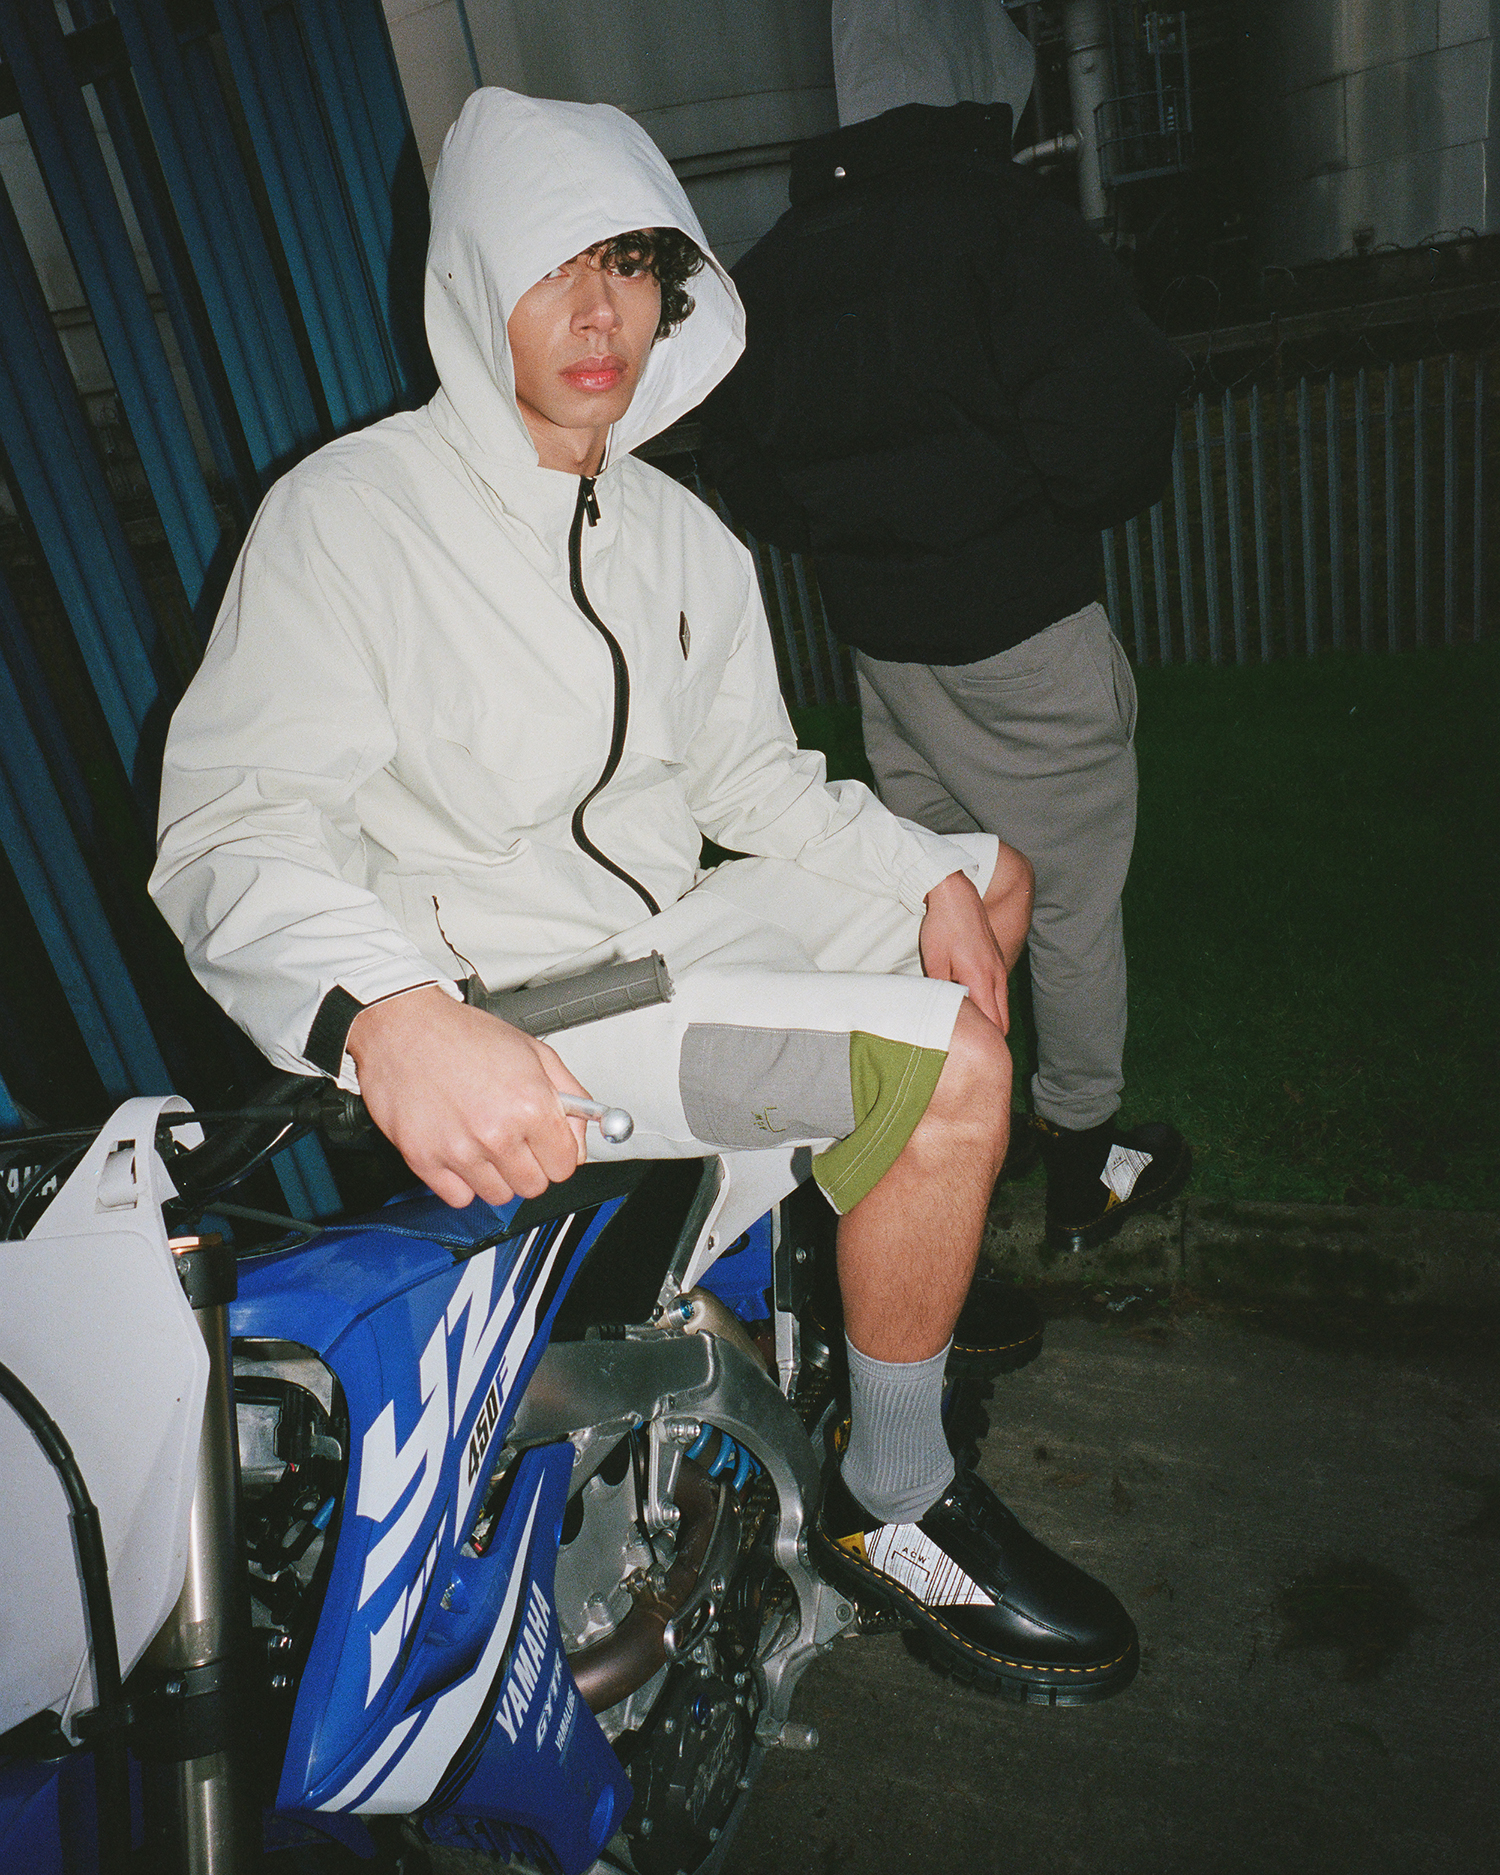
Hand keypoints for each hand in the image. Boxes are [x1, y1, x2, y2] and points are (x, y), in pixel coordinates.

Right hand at [347, 985, 588, 1207]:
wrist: (404, 1027)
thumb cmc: (463, 1035)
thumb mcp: (534, 1052)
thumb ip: (570, 1096)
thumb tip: (583, 1132)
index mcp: (530, 1104)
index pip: (566, 1166)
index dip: (558, 1154)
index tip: (548, 1146)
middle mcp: (497, 1132)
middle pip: (533, 1186)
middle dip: (529, 1166)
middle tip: (514, 1141)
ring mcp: (459, 1150)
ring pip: (498, 1195)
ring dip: (495, 1175)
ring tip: (482, 1140)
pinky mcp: (424, 1160)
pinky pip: (458, 1197)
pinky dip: (461, 1181)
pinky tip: (458, 1150)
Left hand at [919, 871, 1010, 1033]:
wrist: (956, 894)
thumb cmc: (943, 926)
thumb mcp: (934, 962)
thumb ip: (941, 993)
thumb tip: (942, 1016)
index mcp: (981, 980)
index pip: (993, 1025)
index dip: (983, 1042)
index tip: (968, 1051)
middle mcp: (997, 977)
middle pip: (1002, 1022)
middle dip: (988, 1036)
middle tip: (966, 1045)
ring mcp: (1000, 968)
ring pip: (1001, 1007)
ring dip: (989, 1020)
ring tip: (966, 1027)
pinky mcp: (997, 961)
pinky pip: (998, 992)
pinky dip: (989, 1004)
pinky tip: (968, 1003)